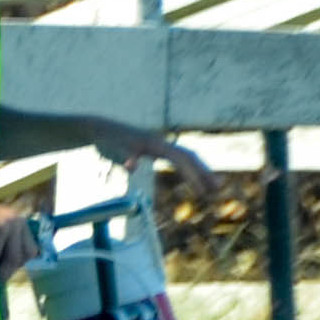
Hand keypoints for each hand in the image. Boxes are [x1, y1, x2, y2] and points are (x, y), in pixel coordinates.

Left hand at [98, 123, 219, 191]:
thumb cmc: (107, 140)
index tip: (202, 190)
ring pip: (186, 157)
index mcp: (156, 144)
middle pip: (189, 156)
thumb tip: (131, 168)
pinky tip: (193, 179)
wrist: (100, 129)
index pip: (181, 159)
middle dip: (204, 172)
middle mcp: (162, 143)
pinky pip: (178, 160)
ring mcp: (160, 146)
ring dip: (200, 171)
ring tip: (213, 187)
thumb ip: (123, 157)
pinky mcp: (155, 150)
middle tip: (219, 188)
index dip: (193, 174)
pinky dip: (189, 169)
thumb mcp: (113, 149)